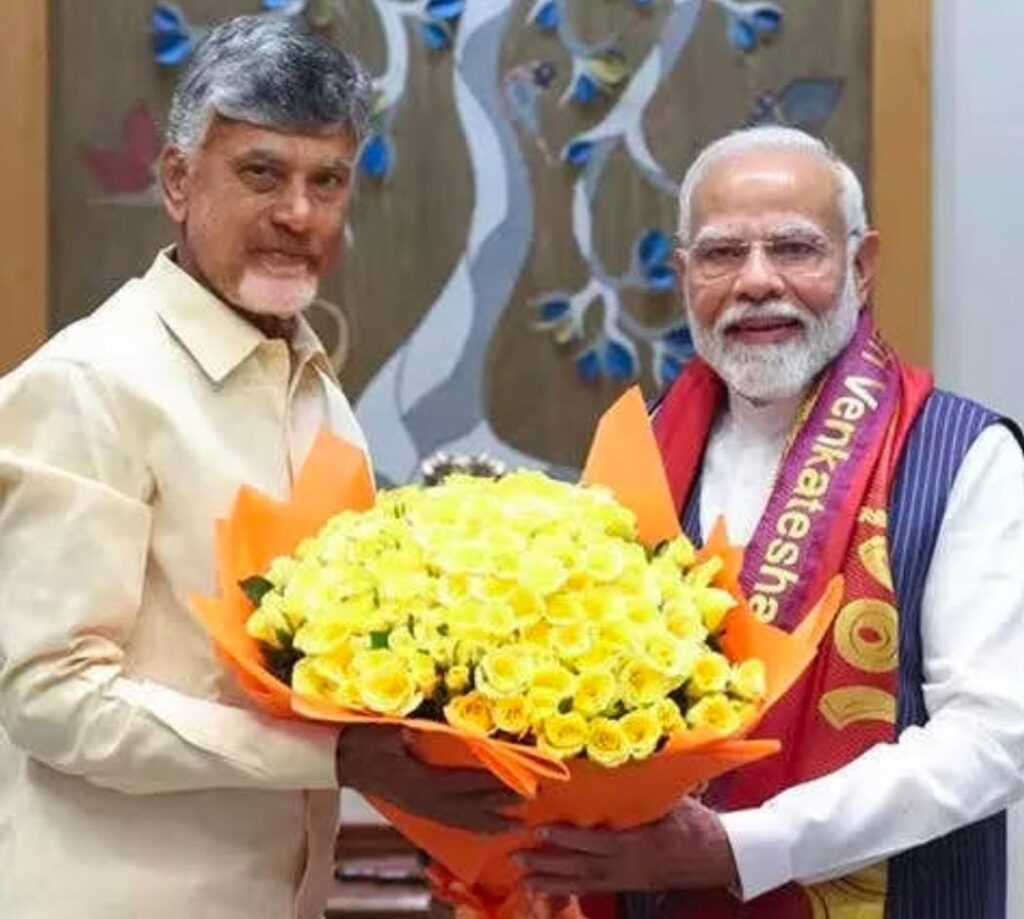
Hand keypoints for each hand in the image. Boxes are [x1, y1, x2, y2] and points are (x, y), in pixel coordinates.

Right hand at [336, 724, 522, 832]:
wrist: (344, 759)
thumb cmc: (366, 742)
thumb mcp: (381, 735)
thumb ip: (397, 736)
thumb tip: (410, 734)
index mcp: (416, 780)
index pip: (459, 784)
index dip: (487, 786)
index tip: (512, 786)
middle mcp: (421, 799)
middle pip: (465, 806)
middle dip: (496, 807)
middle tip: (525, 806)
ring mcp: (418, 806)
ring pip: (458, 819)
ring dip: (486, 823)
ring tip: (511, 826)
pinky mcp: (416, 808)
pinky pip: (447, 821)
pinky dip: (468, 825)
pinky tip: (482, 827)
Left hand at [516, 797, 737, 895]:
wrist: (717, 856)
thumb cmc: (693, 823)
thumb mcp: (670, 801)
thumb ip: (643, 788)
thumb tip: (626, 760)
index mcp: (635, 843)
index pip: (593, 841)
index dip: (565, 838)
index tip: (540, 830)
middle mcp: (625, 866)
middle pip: (580, 866)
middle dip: (547, 863)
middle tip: (517, 857)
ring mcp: (625, 879)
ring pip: (582, 883)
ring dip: (551, 881)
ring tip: (524, 878)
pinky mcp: (626, 885)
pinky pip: (592, 890)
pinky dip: (568, 890)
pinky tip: (548, 891)